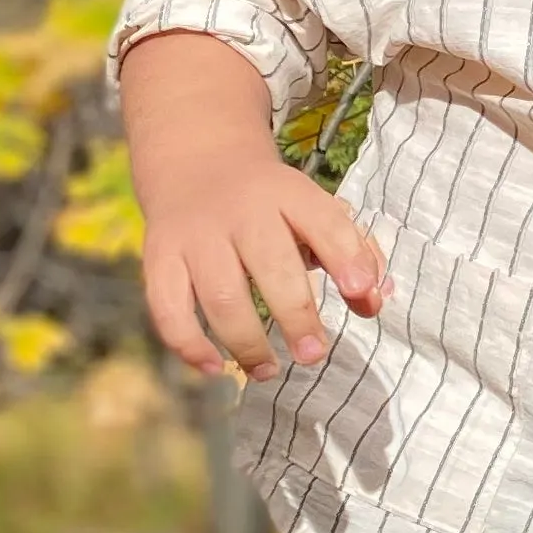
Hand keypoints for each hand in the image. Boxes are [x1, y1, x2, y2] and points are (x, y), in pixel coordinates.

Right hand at [122, 31, 385, 376]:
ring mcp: (196, 236)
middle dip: (295, 315)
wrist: (197, 162)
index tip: (361, 291)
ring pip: (220, 295)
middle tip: (313, 354)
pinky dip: (187, 344)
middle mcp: (242, 211)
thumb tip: (373, 302)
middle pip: (271, 264)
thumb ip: (353, 252)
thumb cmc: (272, 204)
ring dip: (246, 341)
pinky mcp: (160, 258)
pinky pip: (168, 308)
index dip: (346, 256)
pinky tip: (213, 367)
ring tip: (268, 370)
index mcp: (290, 194)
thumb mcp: (314, 209)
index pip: (324, 222)